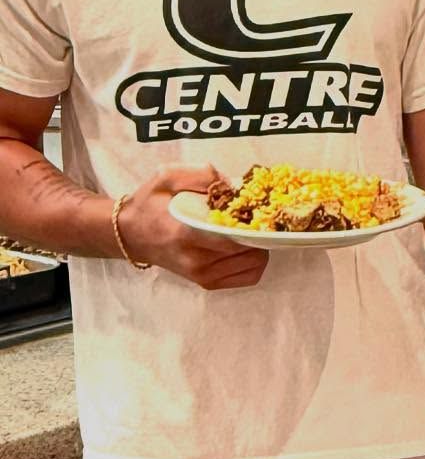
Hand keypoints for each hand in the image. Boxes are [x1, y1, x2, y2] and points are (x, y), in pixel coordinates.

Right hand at [120, 165, 269, 289]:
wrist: (130, 234)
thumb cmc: (150, 203)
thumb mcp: (168, 177)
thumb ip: (201, 176)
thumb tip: (233, 184)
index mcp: (185, 233)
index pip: (232, 236)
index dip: (255, 223)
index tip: (261, 208)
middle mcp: (196, 260)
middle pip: (250, 251)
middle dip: (260, 231)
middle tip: (258, 215)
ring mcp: (202, 275)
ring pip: (254, 265)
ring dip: (260, 245)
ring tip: (249, 228)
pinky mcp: (207, 282)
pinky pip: (248, 276)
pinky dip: (254, 261)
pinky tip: (245, 244)